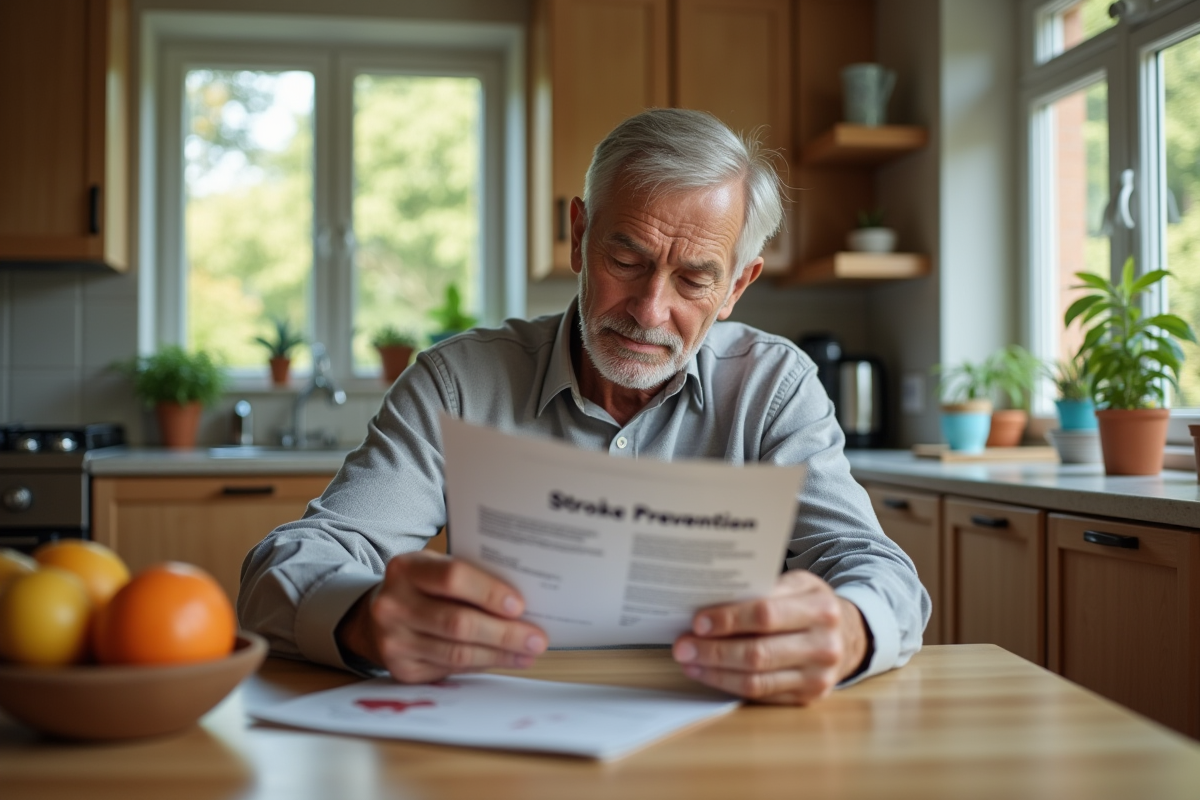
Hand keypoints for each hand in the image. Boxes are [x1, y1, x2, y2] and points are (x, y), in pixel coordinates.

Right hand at [336, 551, 548, 683]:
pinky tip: (504, 660)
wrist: (379, 616)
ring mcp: (393, 640)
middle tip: (536, 639)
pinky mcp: (401, 669)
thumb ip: (470, 578)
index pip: (452, 578)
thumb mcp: (436, 569)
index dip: (488, 592)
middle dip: (504, 633)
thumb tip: (524, 602)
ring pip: (457, 653)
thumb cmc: (422, 588)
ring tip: (528, 652)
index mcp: (406, 569)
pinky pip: (451, 669)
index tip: (520, 605)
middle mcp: (393, 605)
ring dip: (499, 654)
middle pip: (457, 622)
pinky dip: (482, 665)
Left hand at [671, 571, 868, 704]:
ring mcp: (818, 676)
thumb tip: (710, 600)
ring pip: (756, 680)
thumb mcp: (796, 584)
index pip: (766, 615)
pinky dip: (728, 684)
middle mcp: (824, 645)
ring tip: (688, 661)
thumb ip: (762, 588)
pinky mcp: (807, 697)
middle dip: (713, 650)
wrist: (846, 635)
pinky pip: (760, 695)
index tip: (698, 622)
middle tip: (682, 646)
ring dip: (715, 671)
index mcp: (820, 608)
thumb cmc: (808, 605)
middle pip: (758, 653)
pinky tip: (707, 673)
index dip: (729, 619)